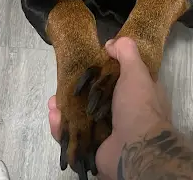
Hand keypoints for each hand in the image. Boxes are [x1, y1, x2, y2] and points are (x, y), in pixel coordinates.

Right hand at [49, 37, 170, 178]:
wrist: (136, 149)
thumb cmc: (138, 105)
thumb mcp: (137, 71)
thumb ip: (126, 52)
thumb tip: (111, 43)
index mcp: (136, 94)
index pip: (116, 79)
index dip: (100, 72)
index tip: (85, 65)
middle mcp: (123, 112)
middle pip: (94, 98)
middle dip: (76, 91)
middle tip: (63, 83)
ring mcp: (107, 131)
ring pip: (80, 117)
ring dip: (65, 108)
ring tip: (53, 101)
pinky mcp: (93, 147)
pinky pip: (73, 137)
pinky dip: (61, 127)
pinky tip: (55, 116)